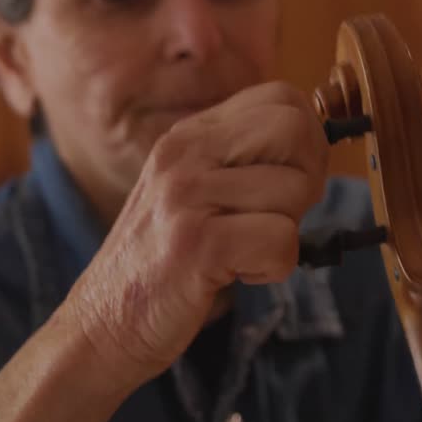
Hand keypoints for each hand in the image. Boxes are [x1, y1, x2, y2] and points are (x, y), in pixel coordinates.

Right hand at [64, 81, 328, 378]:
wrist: (103, 324)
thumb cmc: (165, 263)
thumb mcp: (195, 192)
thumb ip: (242, 161)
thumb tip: (317, 143)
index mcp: (189, 135)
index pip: (280, 97)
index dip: (306, 140)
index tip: (290, 179)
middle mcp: (184, 153)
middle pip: (294, 128)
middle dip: (309, 177)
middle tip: (280, 216)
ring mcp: (185, 195)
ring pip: (295, 189)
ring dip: (288, 233)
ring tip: (243, 251)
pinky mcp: (194, 244)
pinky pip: (282, 240)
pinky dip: (274, 268)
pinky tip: (238, 274)